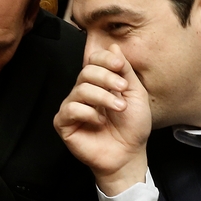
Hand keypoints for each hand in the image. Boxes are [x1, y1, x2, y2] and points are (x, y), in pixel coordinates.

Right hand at [54, 44, 150, 195]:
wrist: (129, 154)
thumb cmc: (133, 127)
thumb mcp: (136, 94)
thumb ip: (125, 71)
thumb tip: (113, 46)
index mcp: (99, 84)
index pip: (93, 61)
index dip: (105, 59)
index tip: (119, 65)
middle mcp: (83, 93)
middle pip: (86, 72)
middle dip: (106, 78)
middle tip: (123, 89)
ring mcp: (72, 108)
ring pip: (80, 89)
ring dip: (102, 97)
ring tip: (119, 108)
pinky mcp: (64, 123)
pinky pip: (70, 109)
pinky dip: (89, 113)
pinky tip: (100, 122)